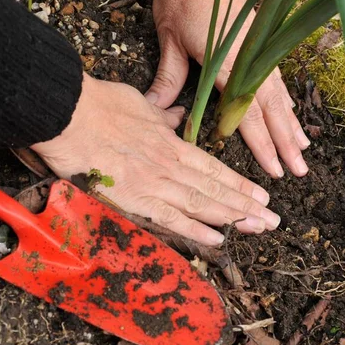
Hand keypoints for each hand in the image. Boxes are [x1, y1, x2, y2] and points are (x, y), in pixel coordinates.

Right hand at [32, 73, 279, 244]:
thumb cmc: (102, 106)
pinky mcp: (135, 199)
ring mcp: (155, 183)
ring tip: (259, 228)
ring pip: (202, 204)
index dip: (239, 183)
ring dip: (233, 217)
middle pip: (216, 188)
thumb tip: (177, 114)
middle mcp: (171, 165)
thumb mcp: (140, 104)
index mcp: (171, 143)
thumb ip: (162, 116)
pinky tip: (218, 239)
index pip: (214, 167)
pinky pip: (171, 218)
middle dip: (246, 205)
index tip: (261, 194)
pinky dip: (195, 230)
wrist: (71, 114)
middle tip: (273, 220)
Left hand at [146, 0, 309, 177]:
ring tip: (303, 148)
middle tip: (300, 172)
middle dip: (285, 144)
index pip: (247, 116)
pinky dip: (285, 99)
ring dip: (291, 124)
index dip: (261, 146)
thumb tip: (157, 110)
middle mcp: (251, 61)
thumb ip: (169, 78)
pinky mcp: (259, 39)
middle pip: (272, 112)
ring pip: (279, 96)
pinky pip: (276, 78)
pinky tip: (290, 111)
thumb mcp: (170, 39)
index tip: (274, 171)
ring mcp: (259, 49)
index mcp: (228, 66)